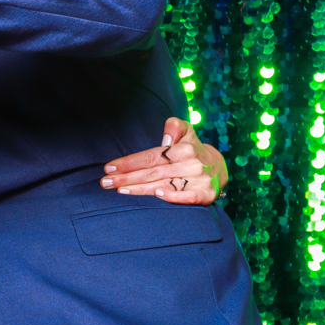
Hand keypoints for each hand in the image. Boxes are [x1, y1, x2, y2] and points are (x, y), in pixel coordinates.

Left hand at [99, 117, 227, 204]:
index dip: (129, 162)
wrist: (218, 167)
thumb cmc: (192, 148)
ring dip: (140, 190)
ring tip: (118, 190)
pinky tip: (157, 196)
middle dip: (126, 178)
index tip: (109, 167)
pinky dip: (174, 197)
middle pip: (152, 172)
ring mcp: (199, 180)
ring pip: (164, 185)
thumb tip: (165, 138)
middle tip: (105, 182)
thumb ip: (174, 126)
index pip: (150, 156)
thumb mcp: (186, 131)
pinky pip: (188, 197)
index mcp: (183, 148)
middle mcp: (190, 164)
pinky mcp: (206, 194)